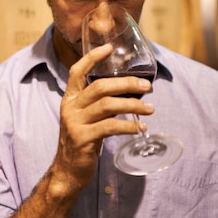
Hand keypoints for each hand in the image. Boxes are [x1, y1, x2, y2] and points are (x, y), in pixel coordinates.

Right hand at [55, 44, 154, 185]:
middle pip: (100, 87)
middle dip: (126, 84)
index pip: (77, 71)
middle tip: (146, 86)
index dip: (92, 58)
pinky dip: (129, 126)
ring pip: (108, 105)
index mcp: (69, 98)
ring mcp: (75, 123)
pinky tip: (140, 127)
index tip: (110, 48)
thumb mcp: (85, 116)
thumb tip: (129, 89)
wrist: (68, 169)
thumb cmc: (82, 140)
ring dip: (133, 105)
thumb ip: (98, 103)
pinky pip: (110, 127)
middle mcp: (70, 107)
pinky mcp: (83, 138)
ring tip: (150, 108)